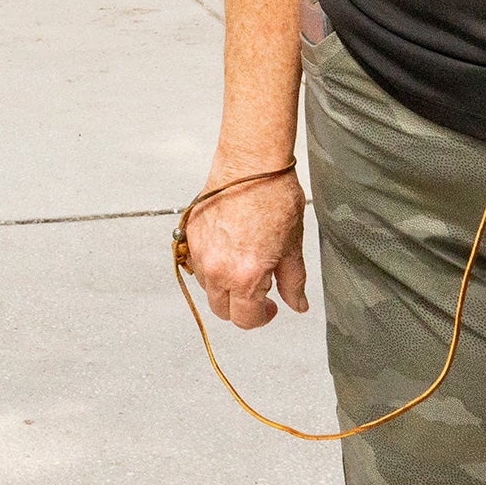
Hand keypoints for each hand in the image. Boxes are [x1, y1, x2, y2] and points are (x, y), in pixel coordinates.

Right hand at [181, 168, 308, 329]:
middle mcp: (216, 268)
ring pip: (207, 287)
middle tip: (259, 292)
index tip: (270, 307)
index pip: (245, 319)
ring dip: (224, 286)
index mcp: (245, 276)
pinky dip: (211, 265)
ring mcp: (198, 251)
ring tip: (244, 266)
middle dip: (241, 307)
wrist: (251, 164)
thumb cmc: (274, 199)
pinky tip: (230, 249)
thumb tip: (296, 304)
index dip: (261, 318)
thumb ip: (292, 283)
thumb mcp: (293, 247)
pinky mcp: (189, 234)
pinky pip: (196, 263)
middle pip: (221, 310)